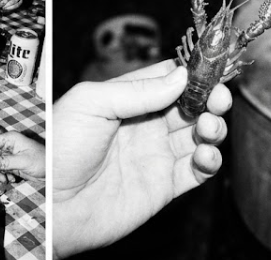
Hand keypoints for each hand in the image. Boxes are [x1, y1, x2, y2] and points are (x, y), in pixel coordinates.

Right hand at [0, 131, 44, 182]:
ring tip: (7, 179)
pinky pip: (1, 170)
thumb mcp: (23, 161)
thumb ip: (5, 162)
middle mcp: (8, 145)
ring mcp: (9, 155)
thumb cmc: (41, 161)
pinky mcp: (11, 164)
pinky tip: (12, 179)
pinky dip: (4, 176)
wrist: (52, 170)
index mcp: (10, 139)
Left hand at [52, 59, 230, 258]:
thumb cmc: (59, 148)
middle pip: (189, 105)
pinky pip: (196, 171)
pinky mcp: (162, 186)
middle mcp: (143, 125)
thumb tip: (181, 76)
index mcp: (125, 100)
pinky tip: (205, 153)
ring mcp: (154, 155)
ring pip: (198, 135)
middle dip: (209, 98)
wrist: (51, 202)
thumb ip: (137, 90)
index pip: (167, 79)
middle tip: (219, 97)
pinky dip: (209, 161)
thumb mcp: (91, 103)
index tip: (212, 67)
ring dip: (213, 127)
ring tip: (209, 126)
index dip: (191, 73)